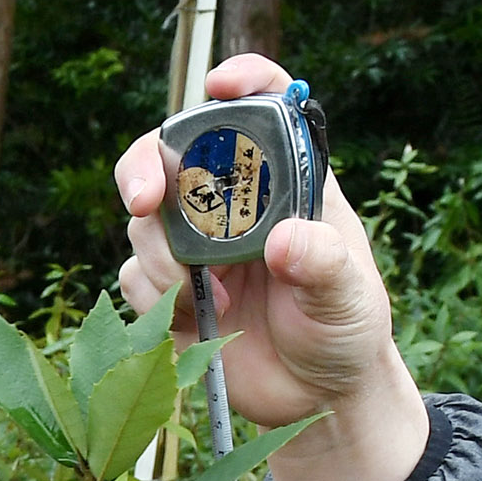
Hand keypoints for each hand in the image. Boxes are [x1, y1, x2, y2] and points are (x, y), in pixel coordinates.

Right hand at [111, 56, 427, 480]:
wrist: (316, 396)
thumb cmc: (345, 330)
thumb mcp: (348, 296)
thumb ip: (324, 264)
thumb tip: (284, 240)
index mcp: (285, 178)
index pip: (261, 106)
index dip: (241, 83)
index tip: (221, 87)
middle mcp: (232, 201)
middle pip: (170, 153)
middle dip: (146, 168)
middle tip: (146, 199)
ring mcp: (195, 244)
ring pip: (145, 223)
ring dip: (162, 258)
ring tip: (210, 299)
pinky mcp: (169, 291)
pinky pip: (133, 278)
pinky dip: (153, 297)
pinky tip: (196, 320)